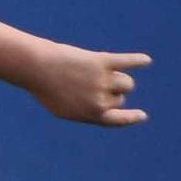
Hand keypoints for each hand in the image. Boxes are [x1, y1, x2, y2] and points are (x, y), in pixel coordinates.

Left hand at [28, 45, 150, 126]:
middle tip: (86, 83)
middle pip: (120, 98)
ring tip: (98, 72)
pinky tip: (145, 61)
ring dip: (118, 78)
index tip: (142, 115)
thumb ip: (86, 110)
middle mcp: (99, 101)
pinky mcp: (103, 62)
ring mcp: (102, 81)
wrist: (35, 68)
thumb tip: (106, 107)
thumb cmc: (45, 88)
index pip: (117, 120)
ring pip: (126, 83)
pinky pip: (128, 61)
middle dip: (110, 92)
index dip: (130, 118)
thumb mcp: (62, 107)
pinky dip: (137, 61)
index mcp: (89, 115)